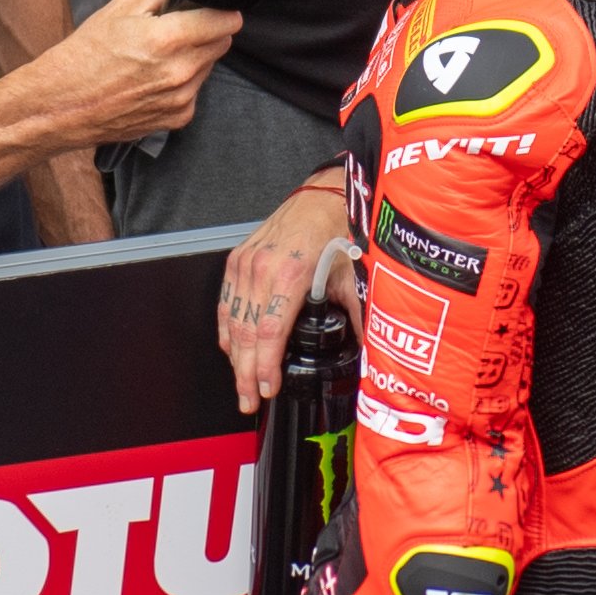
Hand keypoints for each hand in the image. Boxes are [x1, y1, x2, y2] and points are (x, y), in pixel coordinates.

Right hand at [39, 0, 238, 140]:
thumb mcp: (119, 8)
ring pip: (208, 67)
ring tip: (158, 58)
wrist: (62, 104)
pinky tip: (154, 80)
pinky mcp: (177, 118)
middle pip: (222, 43)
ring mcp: (180, 98)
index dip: (221, 11)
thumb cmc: (84, 57)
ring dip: (194, 58)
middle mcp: (179, 71)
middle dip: (206, 32)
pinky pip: (195, 91)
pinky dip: (182, 83)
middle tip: (178, 31)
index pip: (226, 21)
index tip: (213, 9)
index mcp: (167, 39)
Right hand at [219, 180, 353, 412]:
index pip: (270, 332)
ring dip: (234, 358)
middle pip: (246, 334)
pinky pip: (225, 303)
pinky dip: (227, 330)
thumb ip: (359, 314)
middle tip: (248, 400)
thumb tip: (370, 348)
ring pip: (231, 322)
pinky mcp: (237, 260)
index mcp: (289, 274)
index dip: (265, 366)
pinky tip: (232, 349)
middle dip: (245, 373)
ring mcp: (245, 264)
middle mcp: (261, 269)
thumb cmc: (336, 226)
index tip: (267, 388)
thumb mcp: (354, 273)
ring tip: (241, 385)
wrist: (323, 194)